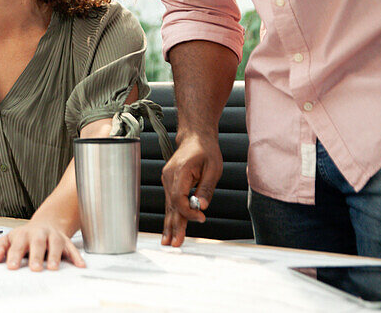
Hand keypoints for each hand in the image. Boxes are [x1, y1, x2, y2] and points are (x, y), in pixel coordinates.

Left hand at [0, 217, 83, 270]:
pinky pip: (72, 248)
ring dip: (55, 255)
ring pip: (55, 244)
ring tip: (53, 268)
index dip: (14, 255)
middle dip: (36, 255)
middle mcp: (39, 234)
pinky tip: (79, 265)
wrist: (46, 223)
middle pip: (38, 243)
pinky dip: (76, 256)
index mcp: (23, 235)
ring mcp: (53, 237)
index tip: (11, 266)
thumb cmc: (26, 236)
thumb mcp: (9, 239)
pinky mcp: (65, 242)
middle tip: (34, 268)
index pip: (17, 245)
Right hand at [160, 131, 222, 246]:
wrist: (195, 137)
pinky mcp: (169, 183)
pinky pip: (170, 202)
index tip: (201, 218)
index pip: (179, 198)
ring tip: (169, 242)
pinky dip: (171, 215)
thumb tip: (200, 207)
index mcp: (180, 171)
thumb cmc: (206, 150)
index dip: (188, 212)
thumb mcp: (213, 168)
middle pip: (171, 205)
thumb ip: (206, 188)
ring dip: (170, 224)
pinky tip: (169, 229)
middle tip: (175, 244)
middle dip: (174, 226)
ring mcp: (167, 179)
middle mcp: (169, 176)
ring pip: (169, 206)